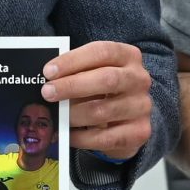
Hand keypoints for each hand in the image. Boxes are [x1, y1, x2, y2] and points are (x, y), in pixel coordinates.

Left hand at [43, 42, 153, 159]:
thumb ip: (77, 71)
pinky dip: (82, 137)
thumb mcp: (94, 72)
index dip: (73, 60)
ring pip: (103, 111)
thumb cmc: (104, 88)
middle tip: (47, 92)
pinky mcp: (139, 131)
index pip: (102, 52)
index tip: (48, 71)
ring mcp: (142, 106)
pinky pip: (105, 137)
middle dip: (72, 86)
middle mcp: (139, 79)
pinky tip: (69, 134)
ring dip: (74, 114)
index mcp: (129, 56)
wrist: (130, 116)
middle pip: (107, 79)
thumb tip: (48, 80)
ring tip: (58, 116)